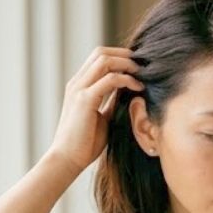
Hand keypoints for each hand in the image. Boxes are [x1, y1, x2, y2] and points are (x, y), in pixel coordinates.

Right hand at [46, 47, 144, 172]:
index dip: (120, 57)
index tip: (139, 67)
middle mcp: (77, 83)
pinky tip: (138, 88)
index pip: (99, 58)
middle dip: (125, 55)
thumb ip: (112, 101)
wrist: (67, 159)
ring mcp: (79, 90)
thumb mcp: (103, 116)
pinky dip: (126, 79)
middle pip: (101, 52)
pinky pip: (109, 79)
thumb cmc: (85, 143)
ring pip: (104, 60)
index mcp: (79, 86)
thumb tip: (129, 91)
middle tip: (144, 65)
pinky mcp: (84, 100)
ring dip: (127, 64)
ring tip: (143, 74)